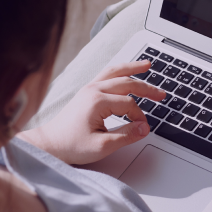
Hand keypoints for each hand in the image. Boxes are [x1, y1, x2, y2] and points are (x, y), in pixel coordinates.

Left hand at [19, 60, 164, 164]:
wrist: (49, 144)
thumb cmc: (71, 146)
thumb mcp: (101, 146)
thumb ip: (126, 136)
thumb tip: (144, 128)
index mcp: (97, 101)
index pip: (129, 104)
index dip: (139, 117)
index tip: (143, 128)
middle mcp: (94, 90)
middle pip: (127, 83)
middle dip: (147, 88)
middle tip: (162, 94)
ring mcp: (89, 88)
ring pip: (115, 72)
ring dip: (133, 68)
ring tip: (147, 65)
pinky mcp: (87, 91)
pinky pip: (106, 74)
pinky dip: (120, 70)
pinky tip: (127, 71)